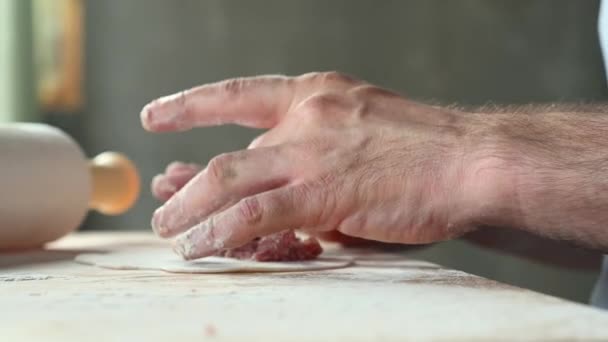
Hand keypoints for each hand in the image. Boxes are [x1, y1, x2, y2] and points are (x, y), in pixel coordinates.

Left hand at [141, 72, 500, 258]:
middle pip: (226, 152)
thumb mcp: (362, 131)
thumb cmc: (426, 151)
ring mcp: (311, 154)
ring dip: (191, 209)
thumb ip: (317, 155)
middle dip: (187, 181)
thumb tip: (283, 188)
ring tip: (170, 228)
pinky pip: (254, 214)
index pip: (239, 94)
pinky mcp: (322, 192)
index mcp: (317, 94)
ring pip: (227, 180)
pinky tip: (201, 244)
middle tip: (163, 196)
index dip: (192, 105)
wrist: (471, 160)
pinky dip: (221, 231)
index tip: (158, 115)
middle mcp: (306, 117)